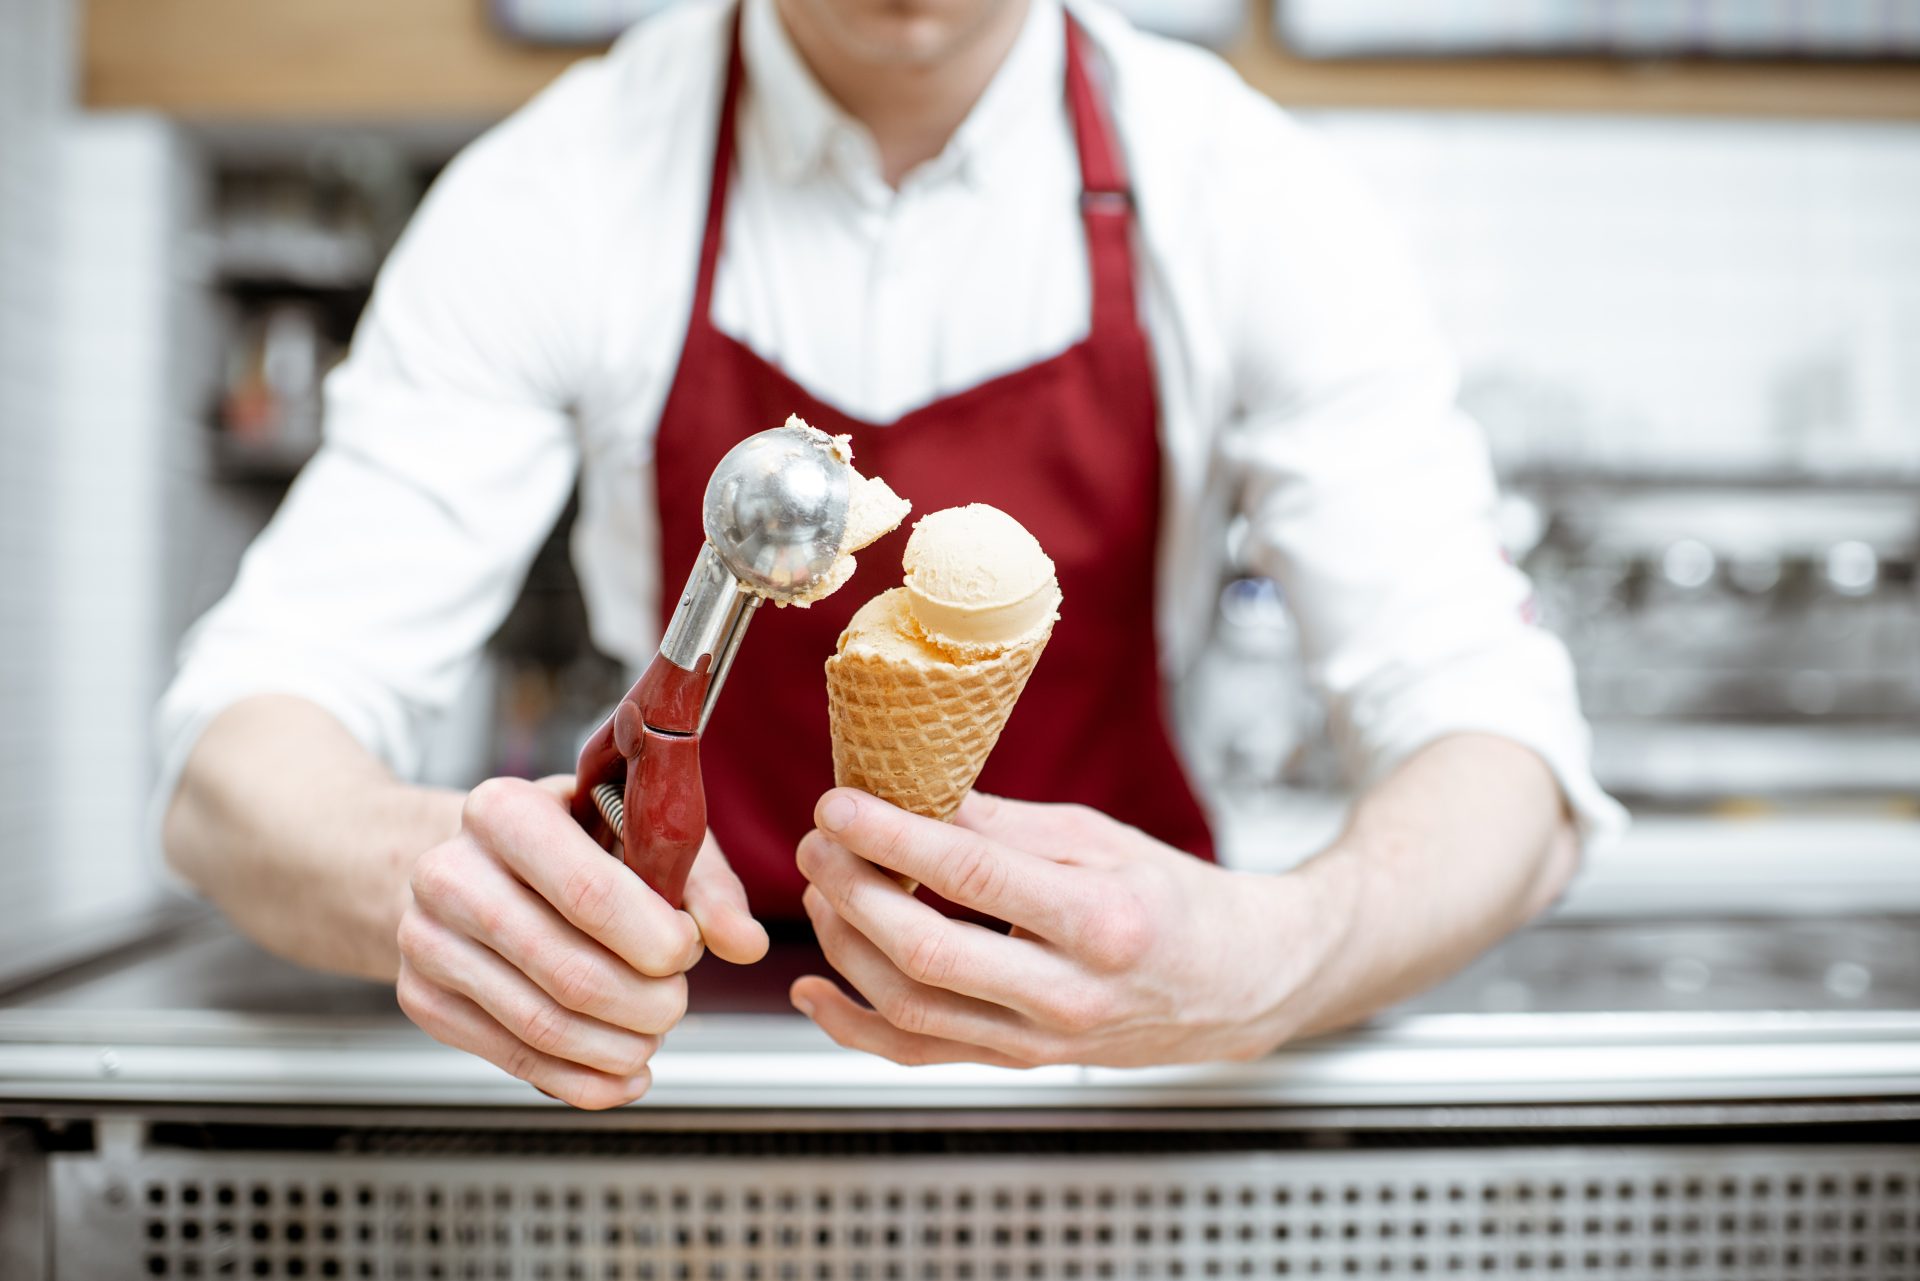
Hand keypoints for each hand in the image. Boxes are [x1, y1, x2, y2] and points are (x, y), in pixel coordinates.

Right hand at [397, 775, 768, 1107]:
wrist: (467, 860)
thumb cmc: (567, 838)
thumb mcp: (640, 832)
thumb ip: (702, 883)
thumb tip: (743, 943)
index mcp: (503, 810)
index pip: (589, 893)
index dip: (654, 939)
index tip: (687, 951)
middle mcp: (449, 872)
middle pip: (569, 971)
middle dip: (647, 1003)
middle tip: (677, 1000)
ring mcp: (425, 940)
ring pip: (542, 1025)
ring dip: (620, 1048)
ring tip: (654, 1034)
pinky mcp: (422, 998)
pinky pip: (514, 1059)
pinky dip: (584, 1081)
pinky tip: (623, 1072)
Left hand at [790, 789, 1341, 1068]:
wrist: (1240, 984)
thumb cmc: (1176, 902)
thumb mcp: (1101, 838)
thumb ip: (1004, 826)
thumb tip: (913, 796)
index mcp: (1101, 919)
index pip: (972, 875)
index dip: (892, 837)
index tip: (840, 804)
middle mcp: (1070, 993)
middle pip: (928, 951)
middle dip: (853, 891)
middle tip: (817, 844)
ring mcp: (1042, 1042)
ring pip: (912, 1011)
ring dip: (846, 948)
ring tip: (821, 891)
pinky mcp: (1020, 1065)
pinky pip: (921, 1056)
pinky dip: (855, 1028)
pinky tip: (815, 990)